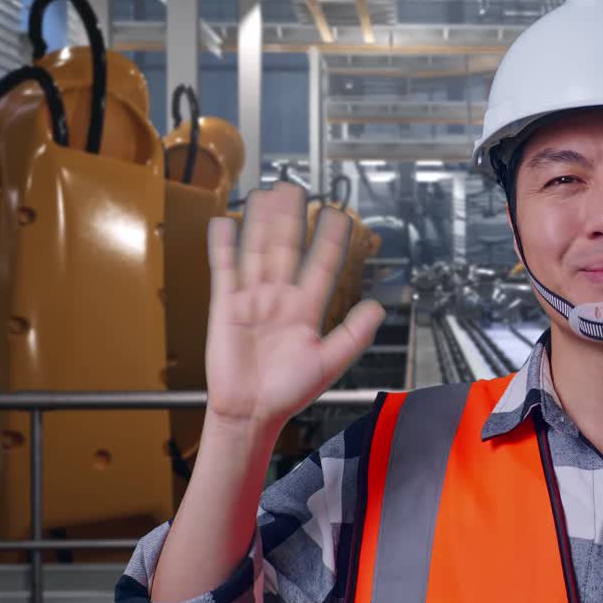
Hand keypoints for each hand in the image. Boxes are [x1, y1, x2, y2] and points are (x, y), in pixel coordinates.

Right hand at [204, 182, 384, 430]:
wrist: (251, 412)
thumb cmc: (288, 392)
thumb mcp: (330, 362)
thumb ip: (354, 334)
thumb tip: (378, 307)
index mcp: (306, 309)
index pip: (322, 264)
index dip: (331, 240)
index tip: (340, 216)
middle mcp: (280, 298)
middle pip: (288, 248)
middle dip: (293, 218)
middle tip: (298, 189)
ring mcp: (252, 299)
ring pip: (258, 250)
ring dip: (262, 222)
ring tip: (267, 194)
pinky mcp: (225, 305)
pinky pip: (225, 269)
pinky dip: (224, 245)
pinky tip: (226, 223)